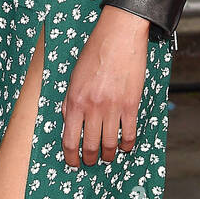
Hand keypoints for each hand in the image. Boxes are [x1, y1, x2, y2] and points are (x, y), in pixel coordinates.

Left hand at [61, 5, 149, 167]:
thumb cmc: (95, 52)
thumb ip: (71, 101)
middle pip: (89, 145)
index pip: (69, 138)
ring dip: (108, 155)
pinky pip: (129, 134)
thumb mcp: (74, 76)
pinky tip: (125, 146)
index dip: (70, 156)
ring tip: (107, 156)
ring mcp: (112, 108)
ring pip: (109, 144)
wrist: (119, 35)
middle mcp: (92, 107)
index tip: (72, 162)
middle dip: (89, 159)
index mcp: (75, 99)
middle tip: (91, 161)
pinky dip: (127, 145)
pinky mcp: (131, 105)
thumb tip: (70, 122)